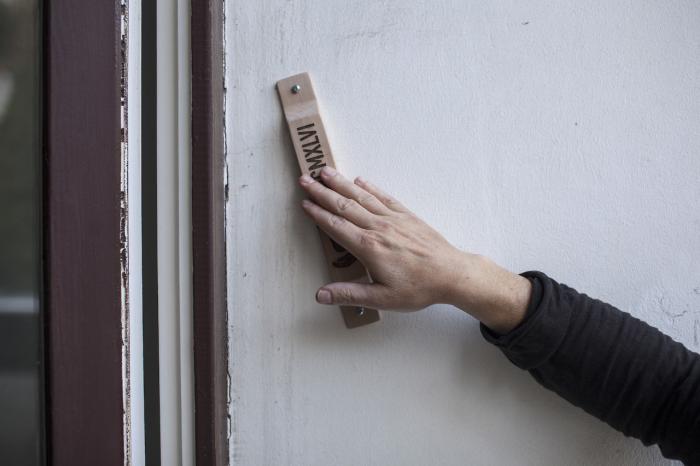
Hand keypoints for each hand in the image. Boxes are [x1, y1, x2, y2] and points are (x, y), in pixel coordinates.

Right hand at [299, 166, 530, 332]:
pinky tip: (360, 180)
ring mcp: (393, 219)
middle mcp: (378, 228)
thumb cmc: (419, 288)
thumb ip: (349, 294)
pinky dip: (369, 187)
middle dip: (322, 192)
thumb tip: (321, 295)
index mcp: (369, 248)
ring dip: (341, 184)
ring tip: (326, 171)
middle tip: (305, 179)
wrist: (451, 274)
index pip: (336, 226)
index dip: (318, 214)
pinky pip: (384, 197)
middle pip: (344, 206)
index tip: (304, 203)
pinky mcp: (407, 216)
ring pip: (361, 197)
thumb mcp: (382, 299)